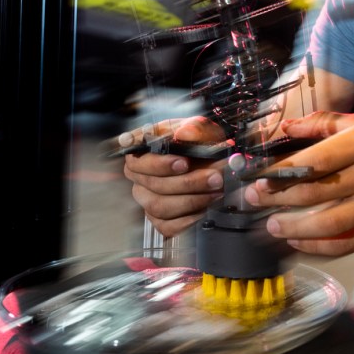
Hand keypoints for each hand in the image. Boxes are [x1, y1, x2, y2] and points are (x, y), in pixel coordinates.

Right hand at [122, 117, 226, 236]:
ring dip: (191, 201)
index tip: (184, 162)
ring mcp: (147, 198)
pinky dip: (188, 220)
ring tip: (215, 192)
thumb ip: (194, 128)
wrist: (212, 162)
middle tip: (213, 177)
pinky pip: (167, 226)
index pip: (138, 161)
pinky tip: (205, 209)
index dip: (159, 164)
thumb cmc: (200, 143)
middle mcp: (140, 176)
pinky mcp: (159, 218)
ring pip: (159, 207)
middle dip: (187, 183)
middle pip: (153, 185)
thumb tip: (184, 133)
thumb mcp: (201, 129)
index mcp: (142, 151)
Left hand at [242, 111, 353, 255]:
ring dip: (293, 228)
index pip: (312, 161)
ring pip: (328, 223)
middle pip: (313, 193)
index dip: (280, 173)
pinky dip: (321, 247)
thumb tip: (288, 127)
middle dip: (276, 200)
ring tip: (272, 226)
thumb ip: (328, 123)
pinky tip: (302, 243)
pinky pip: (348, 243)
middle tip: (252, 201)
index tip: (256, 178)